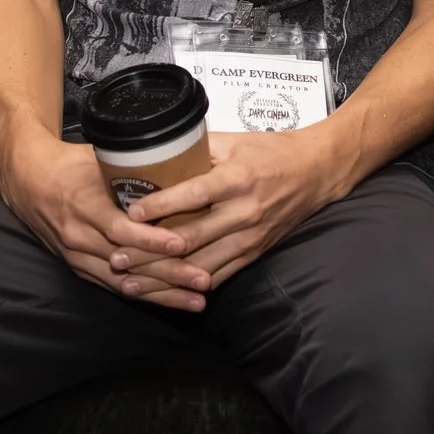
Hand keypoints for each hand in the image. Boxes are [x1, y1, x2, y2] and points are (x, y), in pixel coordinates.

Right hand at [0, 134, 190, 303]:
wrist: (30, 183)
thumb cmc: (70, 166)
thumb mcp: (98, 159)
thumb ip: (132, 167)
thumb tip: (179, 160)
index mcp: (85, 206)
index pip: (121, 230)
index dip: (151, 240)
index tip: (182, 244)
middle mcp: (79, 237)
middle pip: (129, 263)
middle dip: (169, 275)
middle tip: (203, 280)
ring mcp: (78, 257)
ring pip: (124, 282)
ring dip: (162, 294)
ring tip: (196, 300)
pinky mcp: (79, 268)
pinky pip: (114, 286)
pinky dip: (144, 295)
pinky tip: (171, 301)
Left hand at [117, 128, 350, 292]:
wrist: (317, 172)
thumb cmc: (273, 151)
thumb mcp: (235, 140)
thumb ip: (198, 149)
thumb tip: (157, 155)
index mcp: (238, 179)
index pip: (194, 195)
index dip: (161, 205)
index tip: (130, 211)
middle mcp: (244, 212)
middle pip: (190, 239)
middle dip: (149, 252)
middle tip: (116, 257)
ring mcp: (250, 238)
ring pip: (200, 266)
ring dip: (163, 278)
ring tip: (130, 284)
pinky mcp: (254, 253)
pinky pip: (219, 277)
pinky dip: (189, 287)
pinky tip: (165, 293)